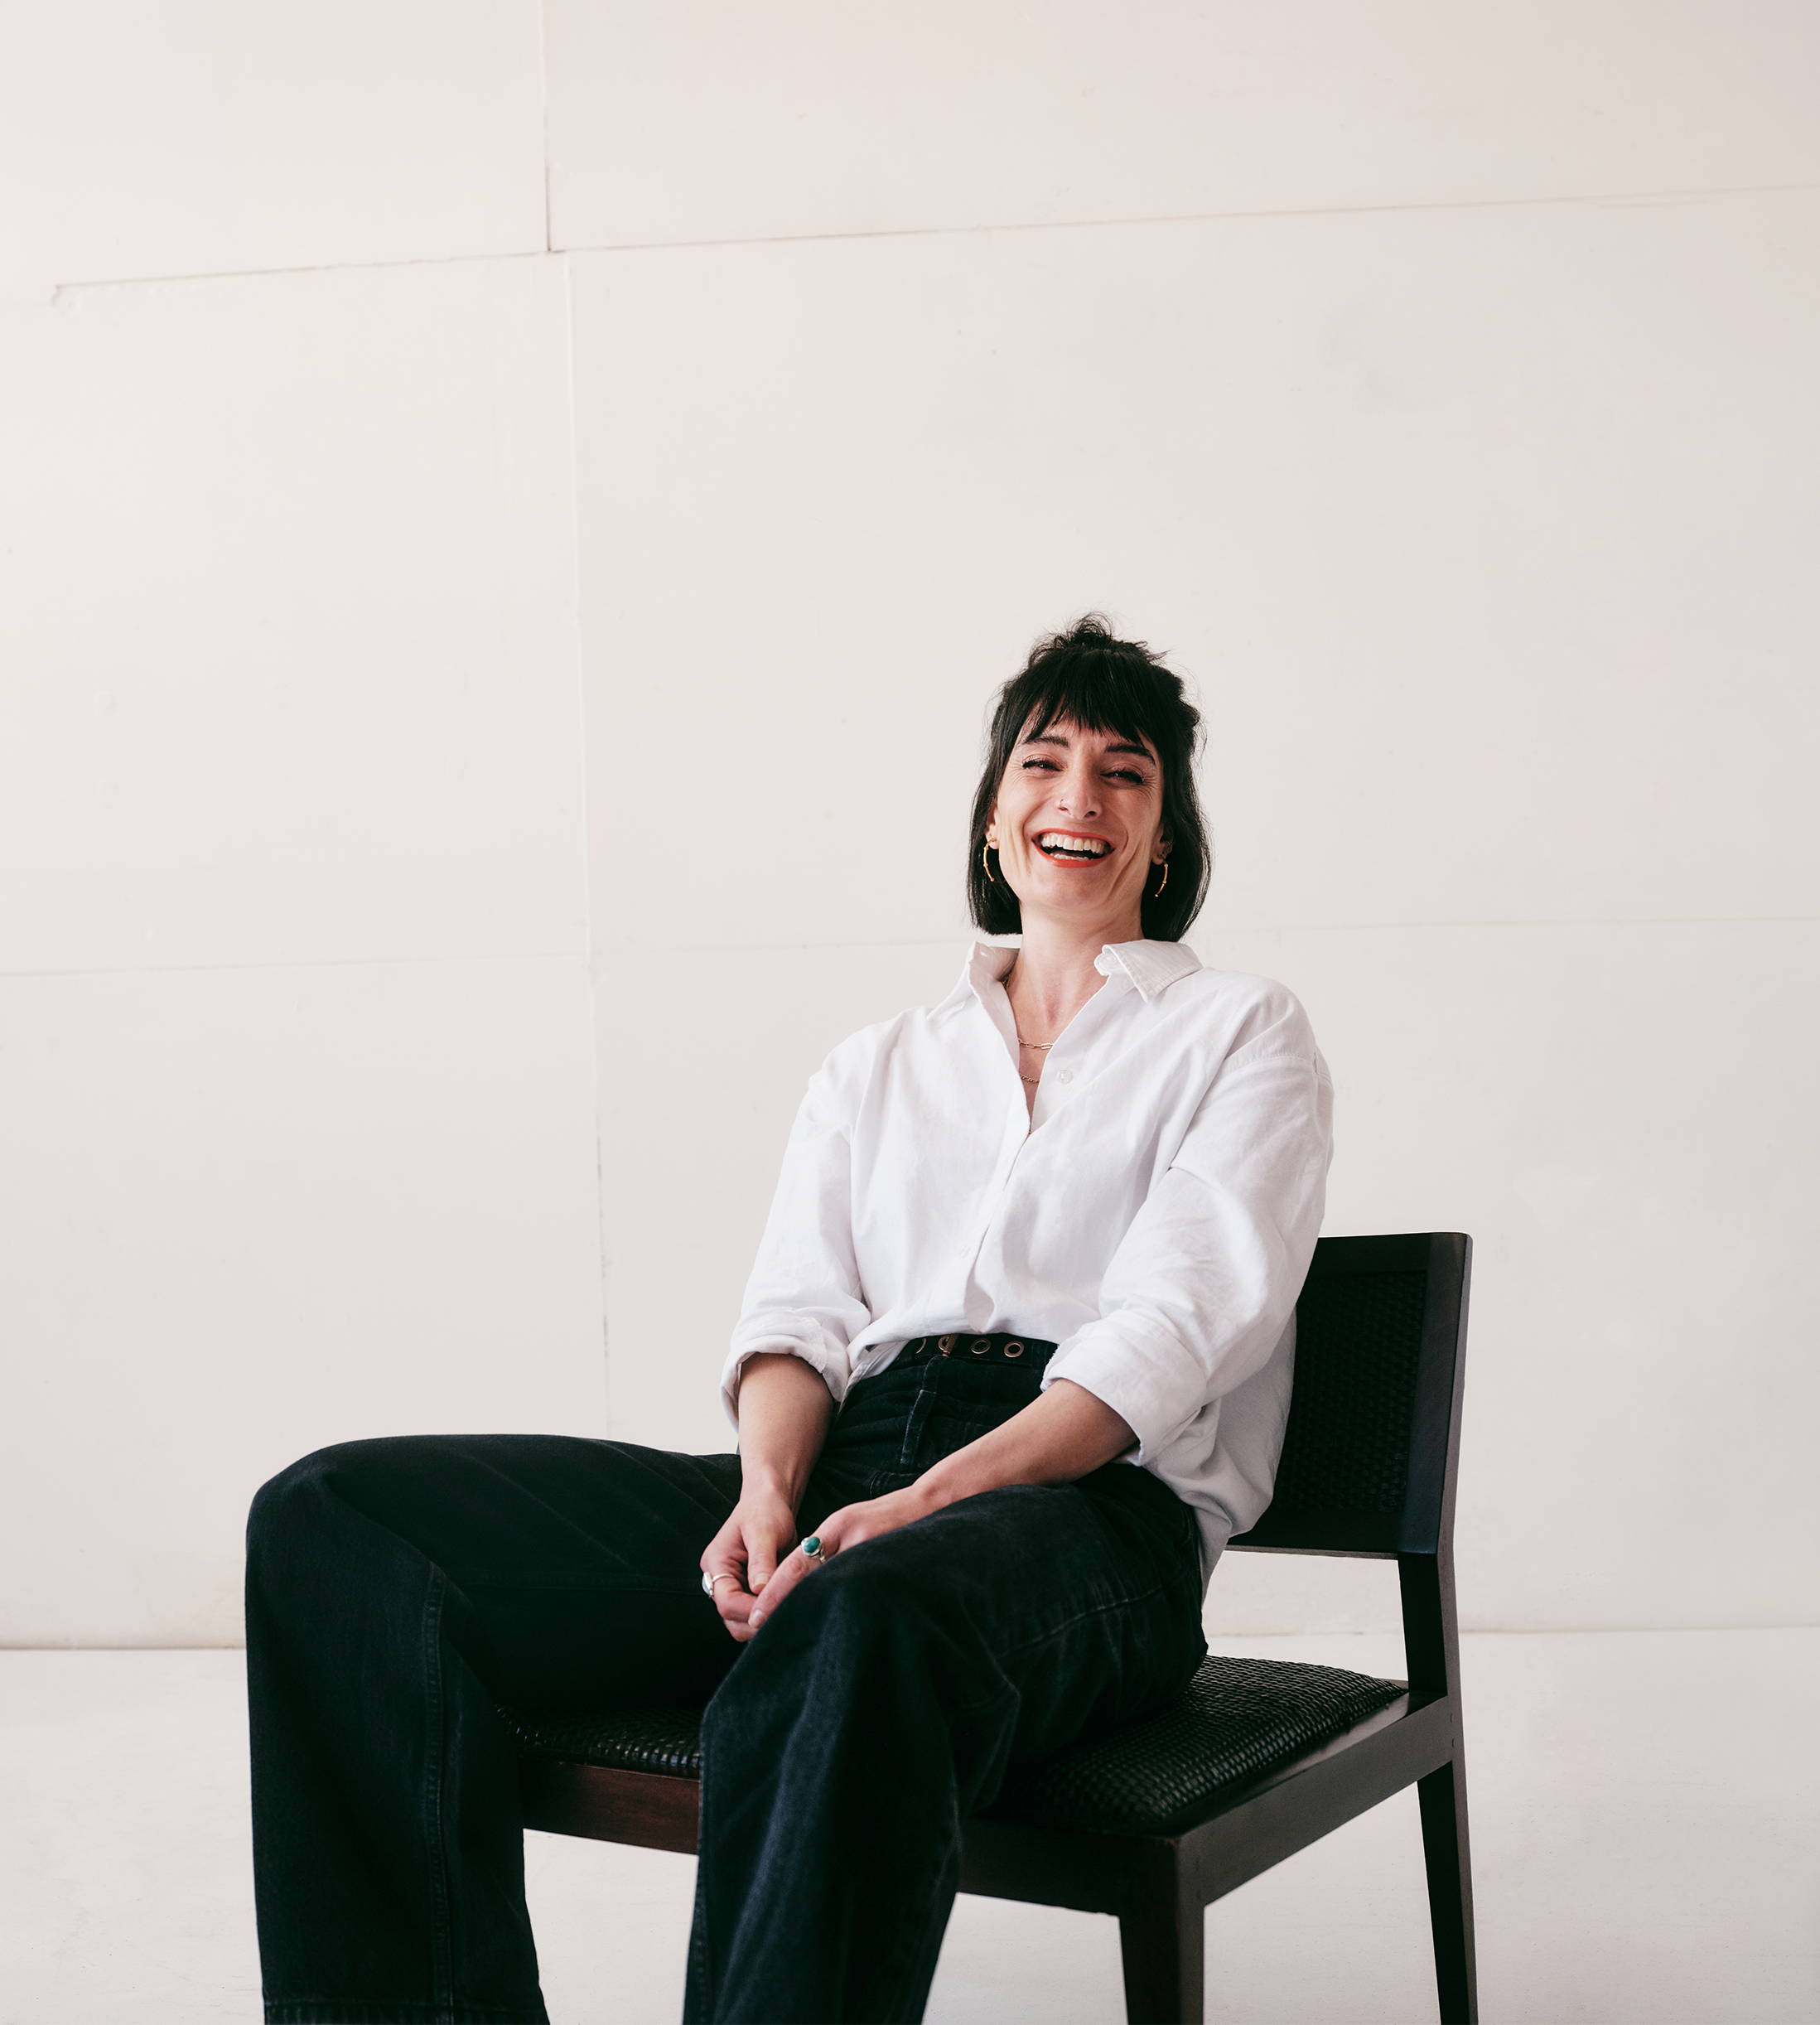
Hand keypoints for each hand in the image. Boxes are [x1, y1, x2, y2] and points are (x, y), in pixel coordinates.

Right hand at [700, 1484, 799, 1643]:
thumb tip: (761, 1591)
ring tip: (788, 1609)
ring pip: (742, 1620)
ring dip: (763, 1619)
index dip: (750, 1611)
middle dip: (756, 1620)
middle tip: (786, 1615)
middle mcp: (720, 1578)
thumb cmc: (765, 1509)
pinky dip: (769, 1613)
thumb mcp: (764, 1531)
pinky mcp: (749, 1590)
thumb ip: (761, 1562)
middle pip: (731, 1617)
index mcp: (716, 1563)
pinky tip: (788, 1605)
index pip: (726, 1601)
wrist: (772, 1500)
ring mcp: (734, 1586)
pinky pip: (755, 1611)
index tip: (775, 1610)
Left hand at [745, 1480, 940, 1629]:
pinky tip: (834, 1624)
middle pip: (811, 1582)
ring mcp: (872, 1553)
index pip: (797, 1564)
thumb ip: (822, 1548)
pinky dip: (843, 1607)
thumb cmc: (883, 1515)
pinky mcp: (889, 1566)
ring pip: (833, 1589)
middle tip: (766, 1631)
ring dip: (812, 1610)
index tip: (757, 1616)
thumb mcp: (847, 1522)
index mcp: (837, 1526)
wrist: (928, 1505)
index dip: (775, 1592)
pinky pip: (858, 1591)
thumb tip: (793, 1581)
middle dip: (788, 1607)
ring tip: (793, 1634)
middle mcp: (851, 1539)